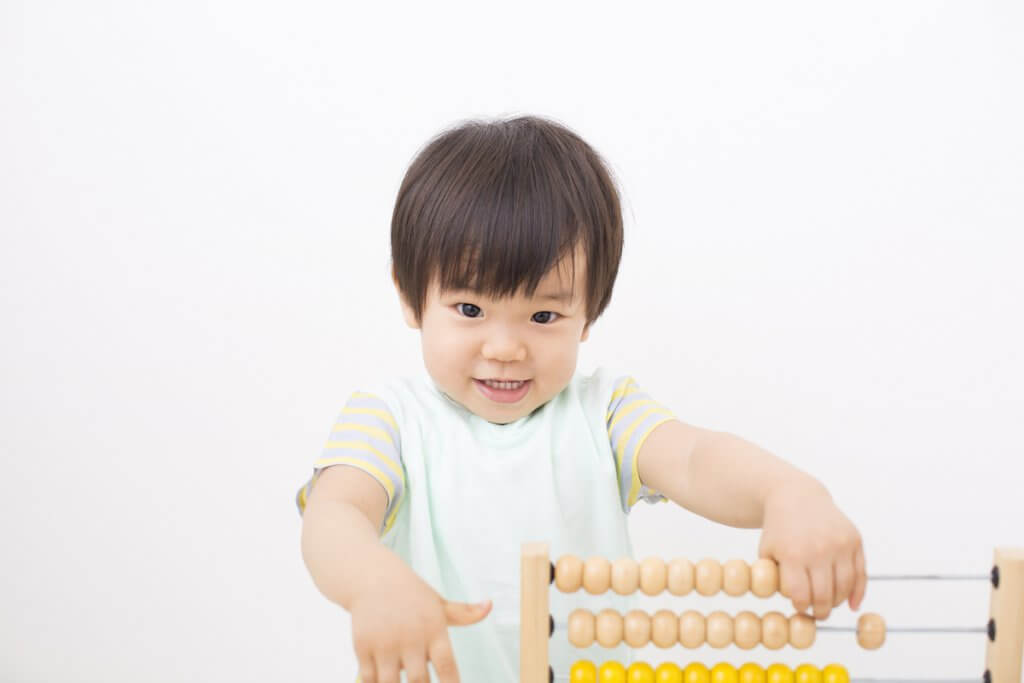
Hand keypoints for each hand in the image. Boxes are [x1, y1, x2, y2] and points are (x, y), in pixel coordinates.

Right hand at [349, 565, 490, 682]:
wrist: (372, 578)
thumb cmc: (411, 596)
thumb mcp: (438, 603)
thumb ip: (465, 612)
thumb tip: (489, 605)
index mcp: (433, 629)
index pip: (447, 666)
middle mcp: (410, 638)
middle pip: (419, 681)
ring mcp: (384, 643)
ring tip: (402, 680)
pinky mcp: (363, 647)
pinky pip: (369, 679)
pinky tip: (383, 679)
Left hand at [757, 480, 865, 619]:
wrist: (796, 496)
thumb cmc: (779, 529)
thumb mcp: (767, 551)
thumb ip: (774, 578)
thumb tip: (793, 604)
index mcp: (793, 554)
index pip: (800, 595)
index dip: (800, 606)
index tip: (800, 608)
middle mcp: (819, 549)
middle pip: (825, 595)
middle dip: (821, 611)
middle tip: (817, 614)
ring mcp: (840, 544)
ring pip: (845, 587)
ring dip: (838, 602)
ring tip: (829, 605)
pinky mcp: (855, 540)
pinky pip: (861, 573)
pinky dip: (858, 593)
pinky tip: (852, 604)